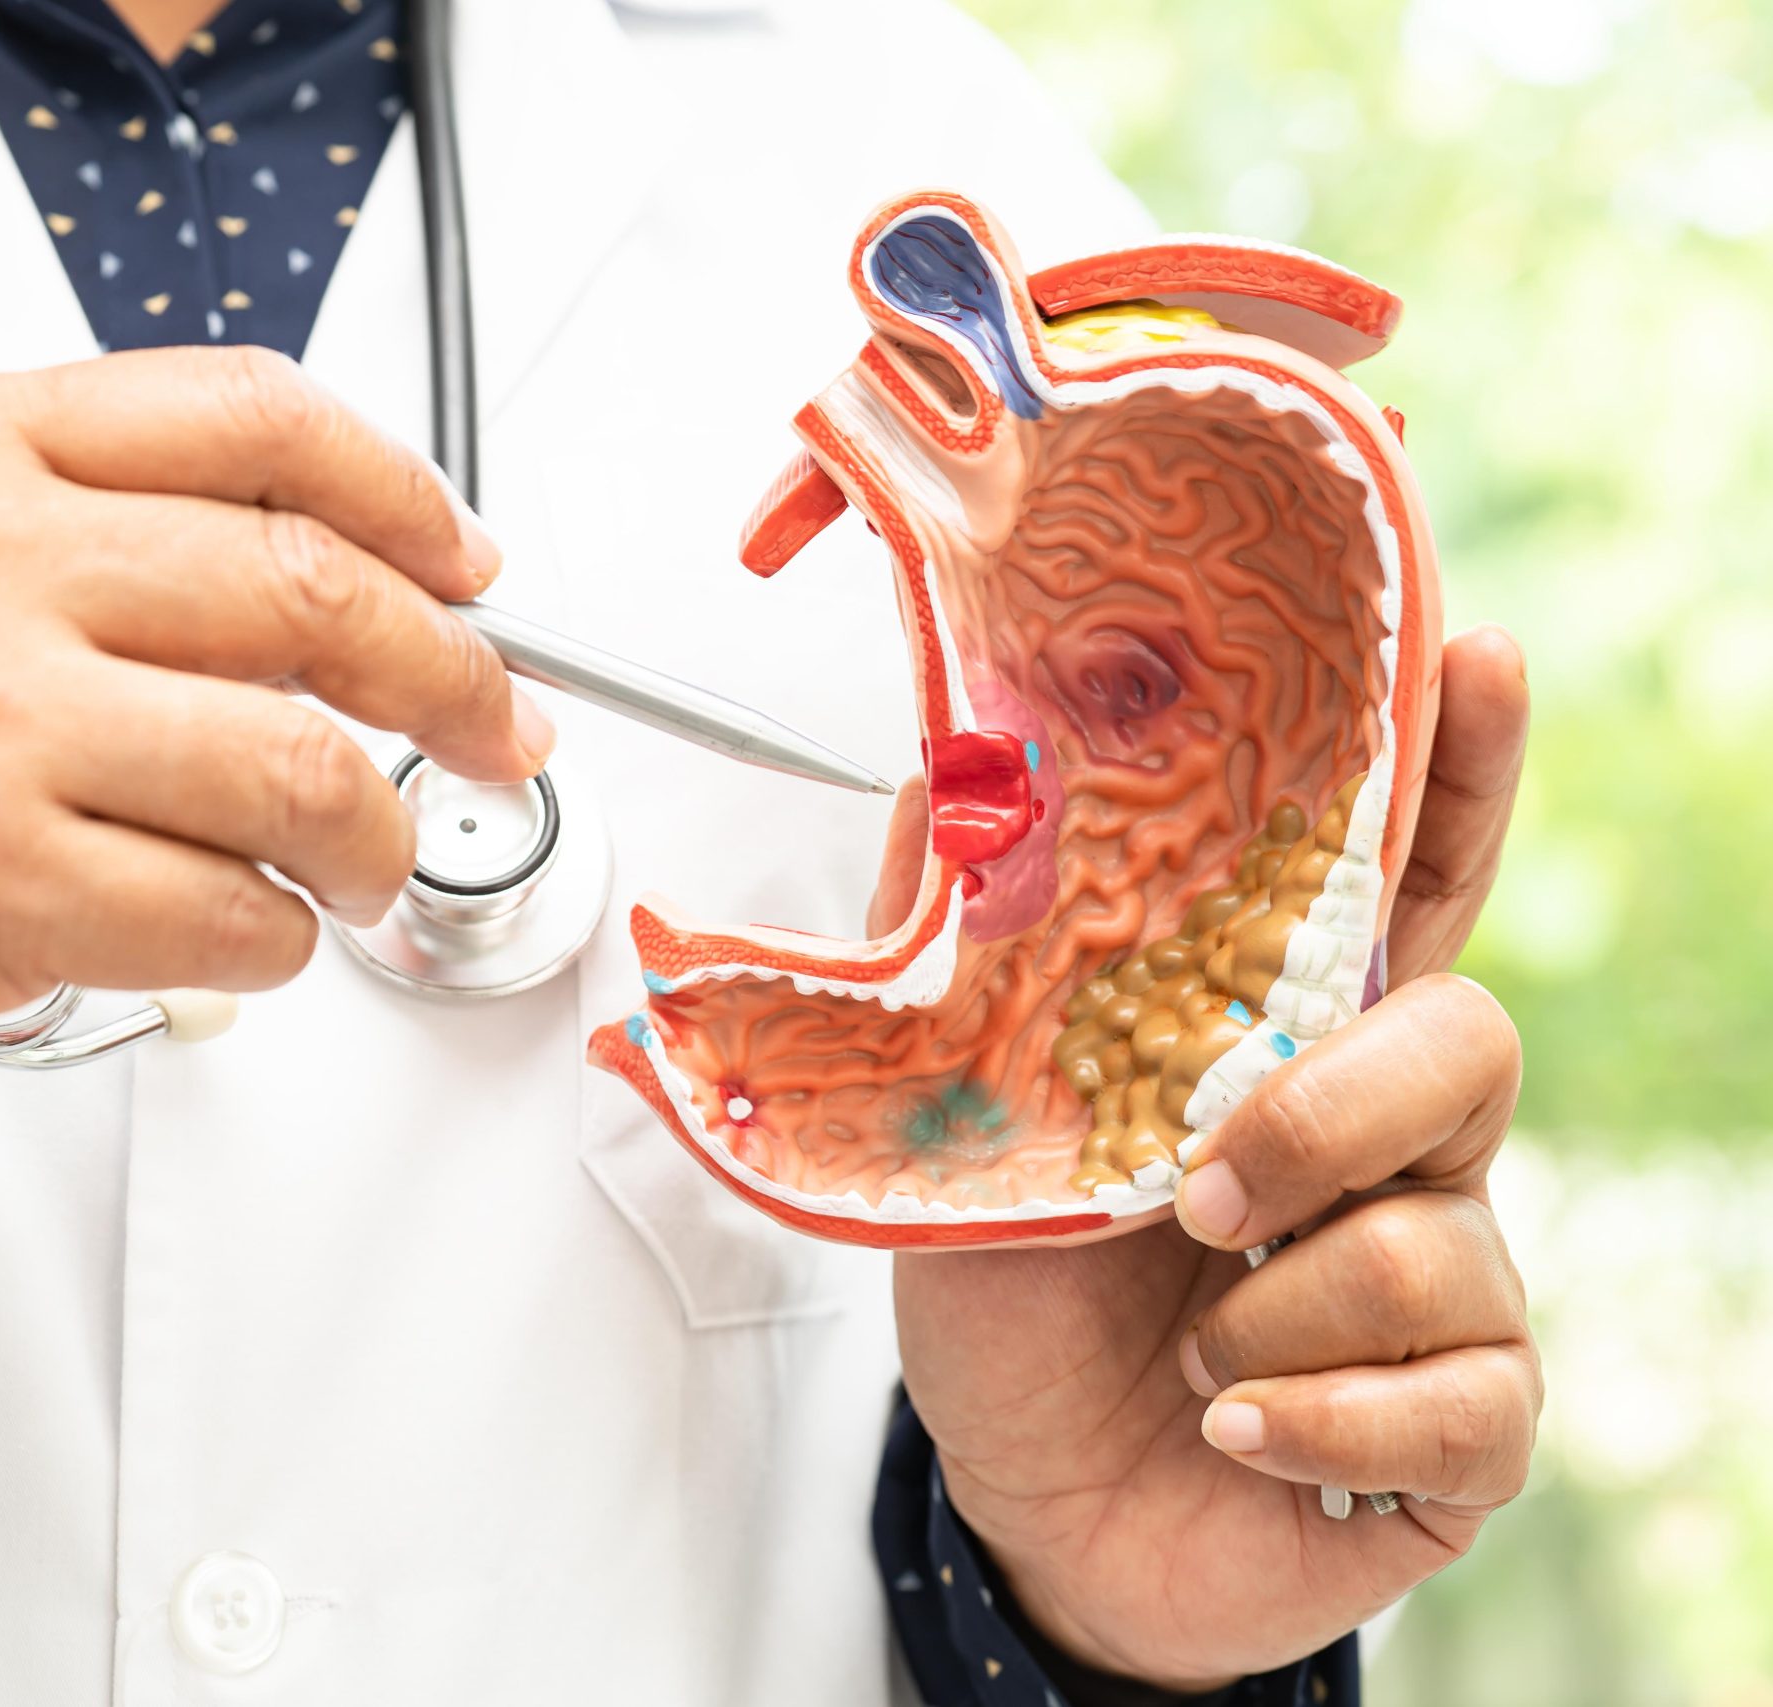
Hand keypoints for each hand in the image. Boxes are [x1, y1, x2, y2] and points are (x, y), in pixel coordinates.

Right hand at [0, 348, 548, 1169]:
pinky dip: (277, 941)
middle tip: (490, 725)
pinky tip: (243, 933)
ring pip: (299, 767)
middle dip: (451, 675)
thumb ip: (90, 519)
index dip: (401, 491)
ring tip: (364, 863)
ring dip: (376, 837)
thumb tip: (337, 566)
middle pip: (309, 587)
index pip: (248, 415)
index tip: (462, 563)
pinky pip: (231, 913)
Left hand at [892, 626, 1536, 1690]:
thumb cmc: (1019, 1314)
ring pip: (1441, 1245)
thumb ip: (971, 970)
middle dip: (1329, 1115)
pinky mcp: (1461, 1425)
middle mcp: (1387, 1150)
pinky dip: (1311, 1420)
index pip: (1397, 892)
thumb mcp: (960, 1132)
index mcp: (1281, 1052)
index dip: (1450, 776)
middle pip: (1468, 1043)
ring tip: (1182, 1350)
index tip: (1474, 658)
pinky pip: (1458, 1401)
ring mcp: (1442, 1284)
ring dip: (1273, 1309)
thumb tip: (942, 779)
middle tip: (1201, 1189)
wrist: (1030, 1507)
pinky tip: (1234, 1427)